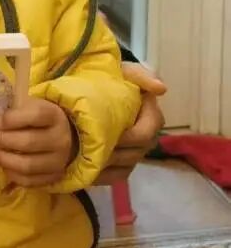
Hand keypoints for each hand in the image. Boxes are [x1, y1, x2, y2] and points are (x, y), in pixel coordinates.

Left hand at [0, 98, 75, 187]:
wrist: (66, 136)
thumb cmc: (39, 119)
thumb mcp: (29, 107)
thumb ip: (12, 114)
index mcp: (53, 116)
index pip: (34, 116)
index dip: (11, 119)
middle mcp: (60, 139)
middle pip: (28, 142)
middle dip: (0, 140)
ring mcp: (59, 161)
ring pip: (28, 165)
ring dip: (2, 160)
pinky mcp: (55, 177)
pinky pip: (30, 181)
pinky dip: (12, 175)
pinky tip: (0, 166)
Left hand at [93, 62, 166, 185]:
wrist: (94, 86)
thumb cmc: (112, 78)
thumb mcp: (124, 71)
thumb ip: (141, 74)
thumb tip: (161, 88)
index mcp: (149, 117)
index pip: (148, 131)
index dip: (132, 134)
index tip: (112, 131)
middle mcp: (145, 138)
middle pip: (137, 152)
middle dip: (117, 150)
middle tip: (93, 146)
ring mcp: (133, 152)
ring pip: (126, 166)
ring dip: (108, 163)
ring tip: (87, 156)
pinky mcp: (120, 164)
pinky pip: (115, 175)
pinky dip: (102, 174)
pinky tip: (86, 169)